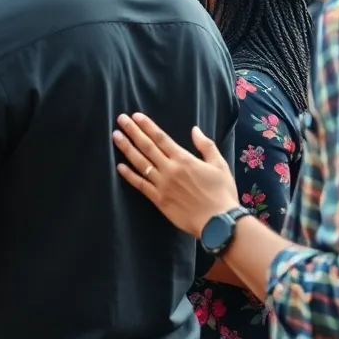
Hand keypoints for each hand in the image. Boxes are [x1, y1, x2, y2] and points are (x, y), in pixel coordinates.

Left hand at [112, 112, 239, 238]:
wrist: (219, 222)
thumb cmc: (222, 193)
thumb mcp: (220, 165)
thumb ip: (206, 146)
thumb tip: (195, 130)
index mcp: (184, 159)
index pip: (161, 138)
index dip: (147, 126)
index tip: (135, 116)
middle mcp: (169, 169)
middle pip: (147, 146)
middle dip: (133, 131)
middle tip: (120, 119)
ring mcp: (162, 184)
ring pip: (140, 163)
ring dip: (127, 148)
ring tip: (116, 136)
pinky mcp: (158, 199)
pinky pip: (140, 185)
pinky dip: (129, 175)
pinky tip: (119, 166)